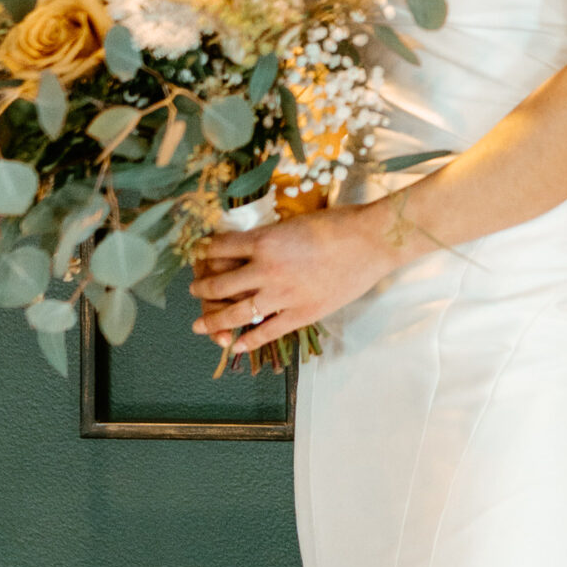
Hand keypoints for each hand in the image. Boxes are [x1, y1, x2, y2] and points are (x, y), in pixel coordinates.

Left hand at [190, 203, 407, 352]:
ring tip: (200, 324)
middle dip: (201, 288)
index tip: (199, 257)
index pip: (219, 248)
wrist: (372, 241)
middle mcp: (266, 269)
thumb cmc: (338, 223)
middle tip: (194, 291)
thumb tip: (251, 249)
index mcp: (263, 240)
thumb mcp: (294, 222)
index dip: (204, 253)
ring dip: (213, 319)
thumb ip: (271, 238)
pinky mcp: (301, 314)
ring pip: (236, 312)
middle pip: (219, 283)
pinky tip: (235, 344)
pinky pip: (267, 332)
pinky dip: (248, 340)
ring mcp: (282, 295)